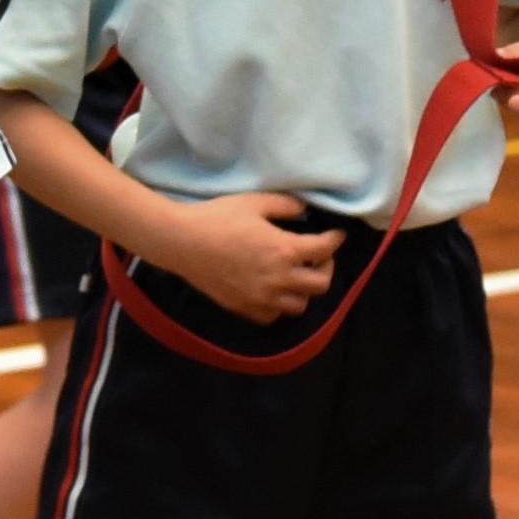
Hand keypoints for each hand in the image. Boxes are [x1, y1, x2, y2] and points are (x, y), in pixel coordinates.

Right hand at [159, 192, 339, 323]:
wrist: (182, 242)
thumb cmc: (218, 218)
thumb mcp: (255, 202)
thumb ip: (286, 206)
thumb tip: (305, 210)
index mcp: (285, 250)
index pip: (325, 249)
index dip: (335, 240)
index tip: (337, 235)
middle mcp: (279, 279)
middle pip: (321, 284)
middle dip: (326, 268)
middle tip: (318, 258)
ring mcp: (262, 297)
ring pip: (300, 305)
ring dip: (304, 291)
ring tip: (296, 277)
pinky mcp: (244, 307)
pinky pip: (273, 316)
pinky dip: (279, 306)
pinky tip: (273, 292)